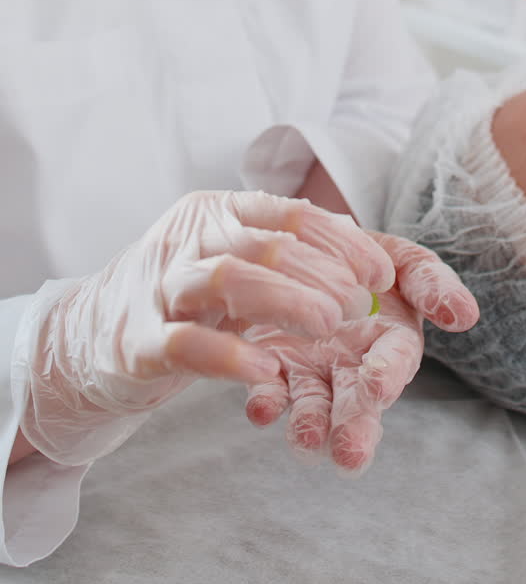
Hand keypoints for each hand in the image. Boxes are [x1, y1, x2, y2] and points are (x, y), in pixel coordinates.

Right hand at [14, 191, 394, 465]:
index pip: (288, 212)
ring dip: (287, 300)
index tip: (380, 274)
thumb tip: (360, 244)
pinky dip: (230, 355)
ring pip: (226, 277)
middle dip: (323, 273)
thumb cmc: (181, 299)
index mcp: (216, 213)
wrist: (86, 337)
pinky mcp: (136, 341)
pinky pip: (185, 343)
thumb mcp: (233, 262)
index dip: (342, 242)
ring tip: (329, 325)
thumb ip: (287, 253)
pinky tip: (267, 370)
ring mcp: (158, 286)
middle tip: (359, 306)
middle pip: (265, 242)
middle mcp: (186, 239)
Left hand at [245, 234, 478, 472]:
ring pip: (313, 405)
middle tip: (349, 454)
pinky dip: (265, 401)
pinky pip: (269, 388)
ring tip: (306, 442)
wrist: (314, 248)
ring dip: (309, 427)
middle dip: (354, 429)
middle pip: (357, 402)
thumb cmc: (369, 260)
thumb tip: (466, 315)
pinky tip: (261, 408)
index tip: (378, 384)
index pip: (395, 361)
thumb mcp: (406, 262)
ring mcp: (312, 369)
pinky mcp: (274, 365)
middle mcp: (352, 365)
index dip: (388, 372)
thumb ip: (432, 285)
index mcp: (390, 342)